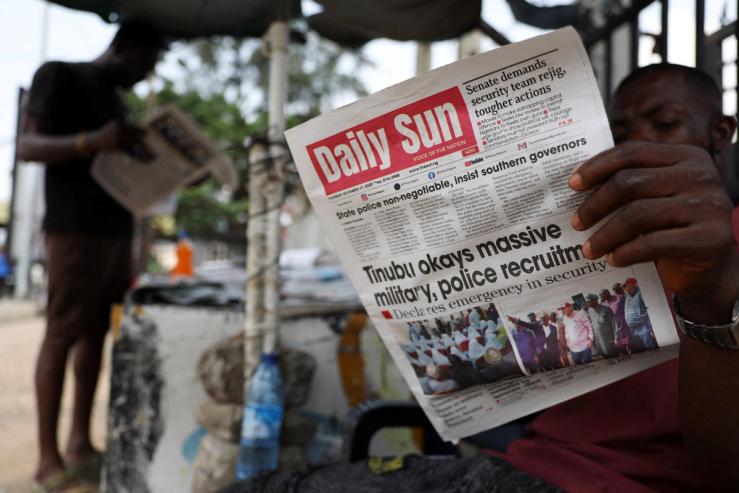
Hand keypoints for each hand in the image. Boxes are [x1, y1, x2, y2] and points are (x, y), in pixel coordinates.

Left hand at [570, 141, 737, 320]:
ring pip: (639, 214)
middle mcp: (701, 175)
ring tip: (588, 249)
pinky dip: (626, 252)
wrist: (710, 267)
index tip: (572, 184)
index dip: (598, 166)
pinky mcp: (709, 238)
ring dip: (605, 235)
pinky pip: (654, 243)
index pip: (633, 152)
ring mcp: (709, 206)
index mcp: (686, 156)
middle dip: (595, 205)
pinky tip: (612, 259)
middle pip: (631, 183)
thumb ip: (632, 183)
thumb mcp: (657, 197)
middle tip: (576, 223)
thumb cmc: (673, 227)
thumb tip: (578, 184)